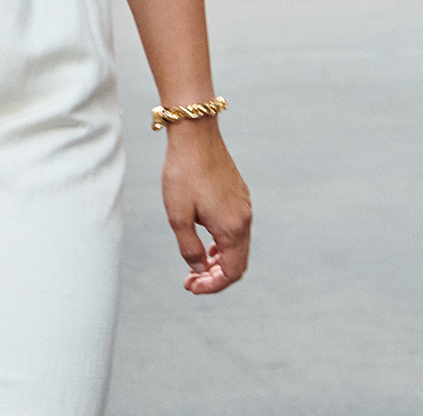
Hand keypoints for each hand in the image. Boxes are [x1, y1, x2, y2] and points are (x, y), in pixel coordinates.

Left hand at [160, 119, 250, 294]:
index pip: (232, 272)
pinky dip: (223, 243)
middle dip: (215, 276)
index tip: (190, 286)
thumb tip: (199, 268)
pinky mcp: (239, 195)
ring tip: (196, 265)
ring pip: (238, 246)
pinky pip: (236, 229)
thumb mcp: (178, 217)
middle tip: (190, 281)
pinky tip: (206, 242)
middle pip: (238, 262)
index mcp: (232, 228)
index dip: (212, 286)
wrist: (195, 135)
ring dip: (219, 260)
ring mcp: (244, 205)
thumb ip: (189, 249)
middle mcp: (244, 218)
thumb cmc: (183, 174)